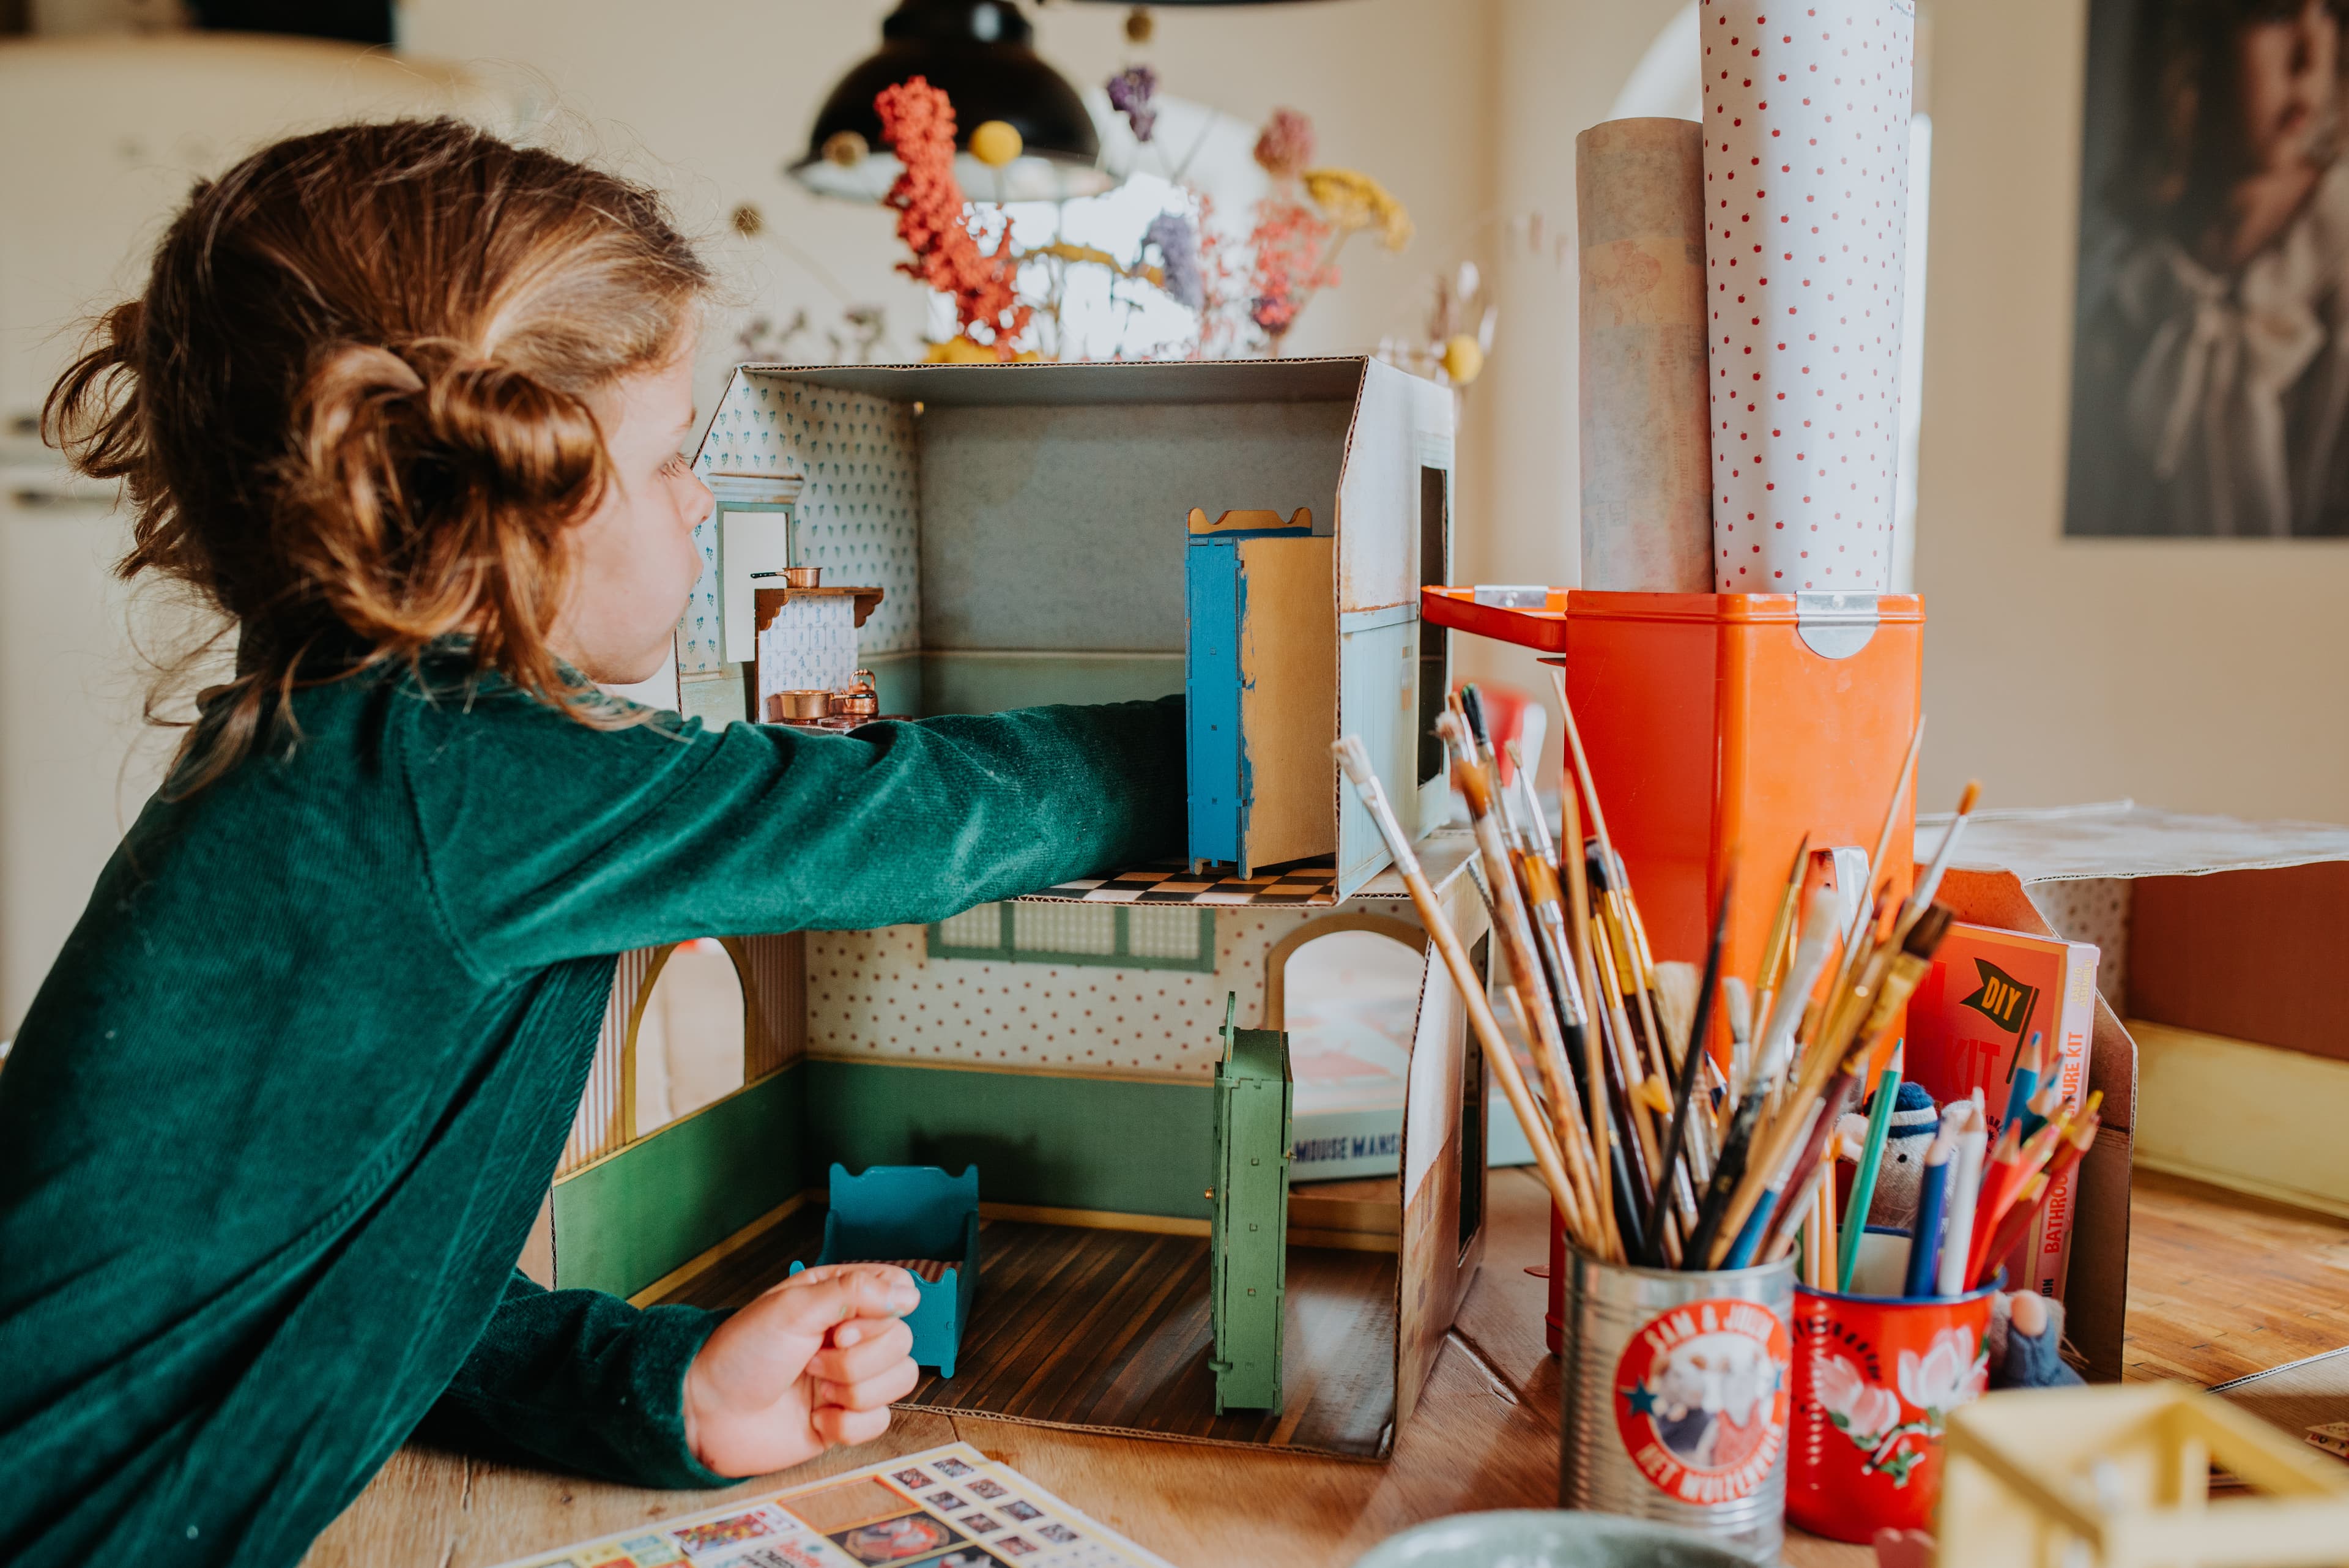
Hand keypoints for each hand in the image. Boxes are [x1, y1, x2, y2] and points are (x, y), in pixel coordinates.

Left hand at [682, 1263, 922, 1476]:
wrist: (710, 1415)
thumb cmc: (740, 1354)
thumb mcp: (792, 1308)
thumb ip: (853, 1292)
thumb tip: (908, 1294)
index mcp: (840, 1299)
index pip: (898, 1293)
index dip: (882, 1311)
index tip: (844, 1325)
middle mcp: (852, 1337)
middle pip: (902, 1341)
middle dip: (856, 1358)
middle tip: (812, 1359)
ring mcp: (851, 1379)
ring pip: (900, 1381)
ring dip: (853, 1390)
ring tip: (814, 1387)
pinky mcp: (847, 1419)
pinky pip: (880, 1422)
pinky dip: (846, 1424)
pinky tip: (815, 1419)